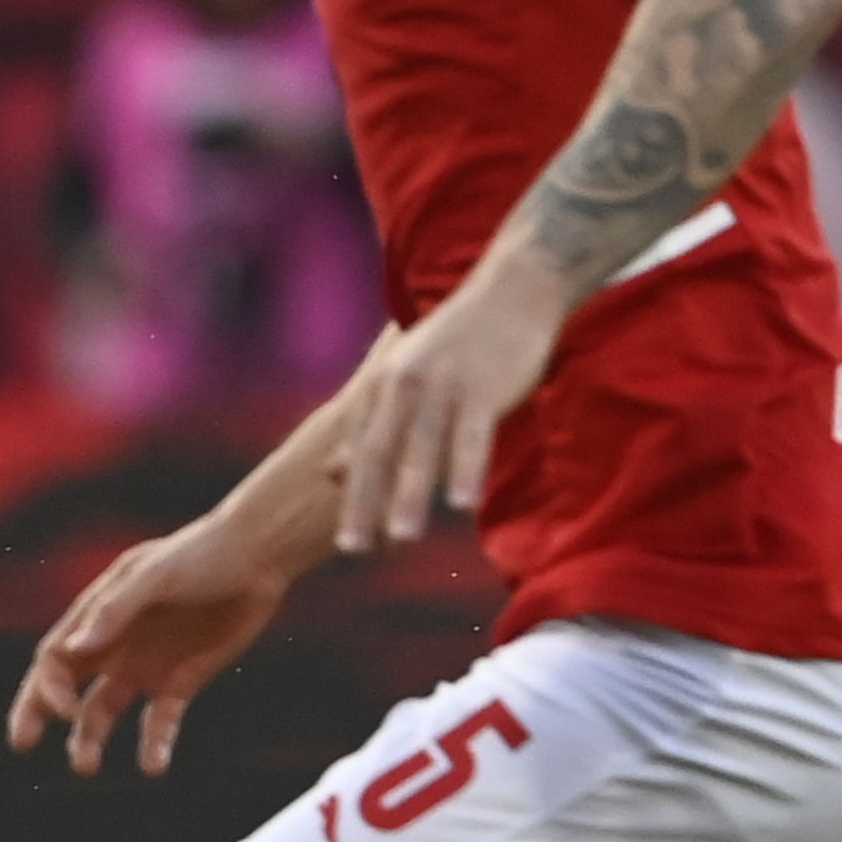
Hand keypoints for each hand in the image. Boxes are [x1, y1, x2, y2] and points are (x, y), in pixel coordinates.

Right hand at [8, 517, 290, 777]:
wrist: (256, 558)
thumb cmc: (198, 555)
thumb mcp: (154, 575)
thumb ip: (114, 610)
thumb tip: (72, 649)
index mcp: (97, 614)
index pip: (55, 656)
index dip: (49, 685)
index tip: (64, 709)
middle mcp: (113, 644)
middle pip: (64, 685)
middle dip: (38, 712)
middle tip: (20, 743)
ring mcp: (145, 666)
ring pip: (103, 711)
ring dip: (90, 739)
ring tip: (85, 767)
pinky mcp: (180, 682)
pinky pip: (160, 722)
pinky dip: (153, 745)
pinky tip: (152, 766)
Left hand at [331, 262, 566, 553]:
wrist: (510, 291)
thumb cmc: (457, 344)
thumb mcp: (402, 379)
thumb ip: (369, 425)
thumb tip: (332, 471)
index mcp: (381, 387)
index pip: (361, 451)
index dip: (351, 497)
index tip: (343, 541)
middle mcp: (403, 386)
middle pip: (379, 454)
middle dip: (364, 503)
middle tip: (351, 549)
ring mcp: (443, 386)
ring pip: (422, 450)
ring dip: (410, 495)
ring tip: (401, 538)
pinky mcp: (483, 387)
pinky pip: (473, 436)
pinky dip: (465, 470)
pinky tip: (461, 504)